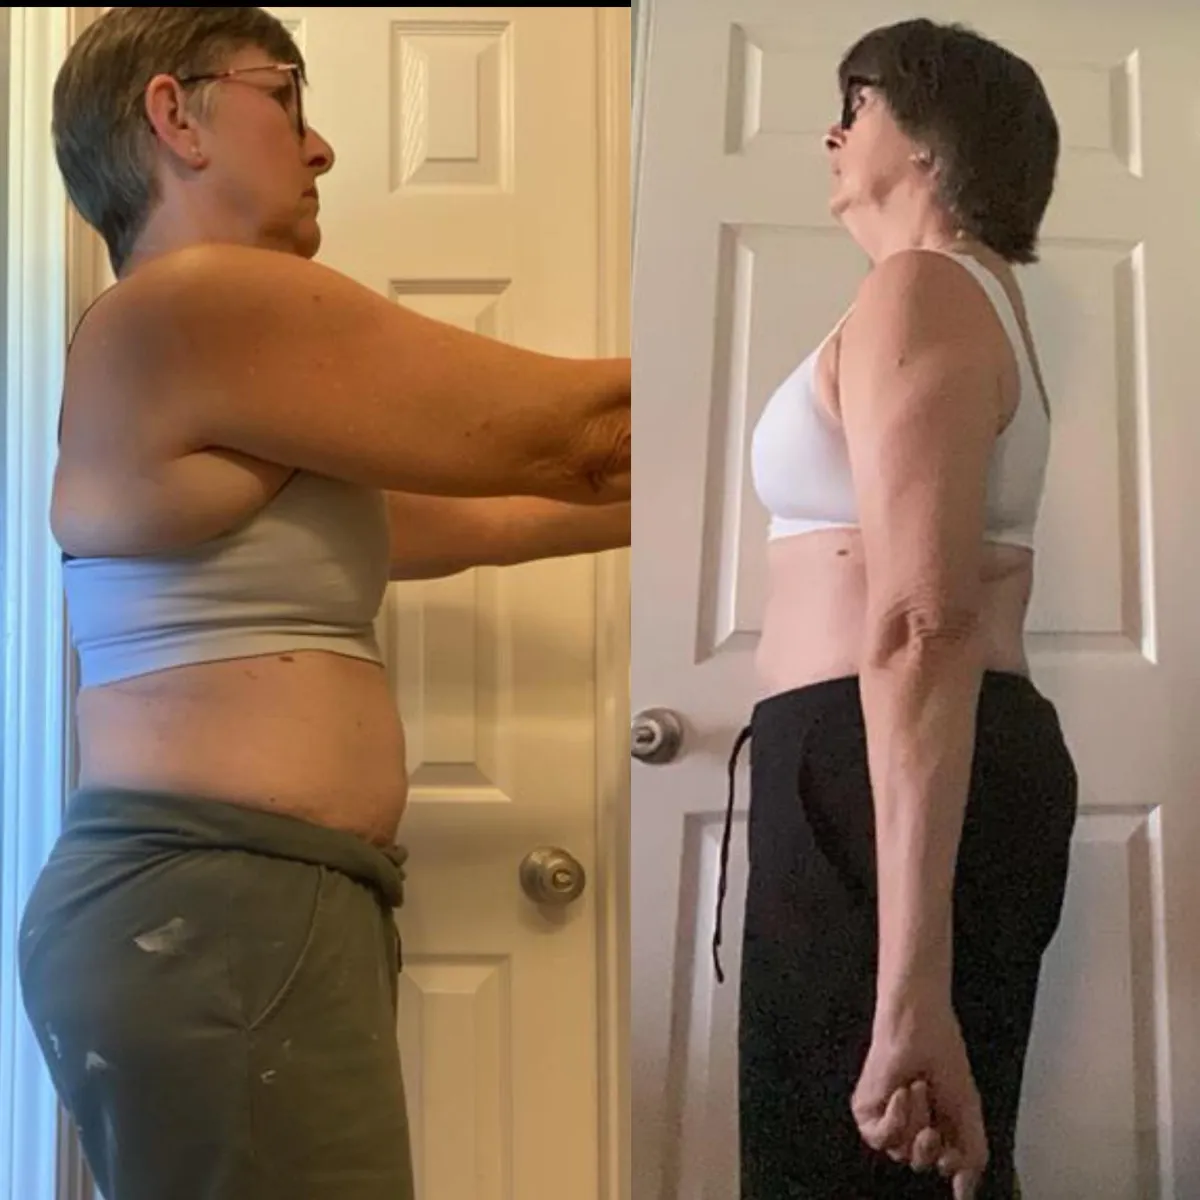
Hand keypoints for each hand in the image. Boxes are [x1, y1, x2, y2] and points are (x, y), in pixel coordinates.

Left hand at [851, 996, 988, 1198]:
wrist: (919, 1023)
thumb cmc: (942, 1054)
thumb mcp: (967, 1110)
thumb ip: (971, 1154)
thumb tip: (967, 1193)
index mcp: (937, 1129)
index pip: (943, 1167)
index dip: (951, 1163)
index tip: (954, 1148)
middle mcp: (911, 1128)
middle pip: (921, 1164)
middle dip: (932, 1141)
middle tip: (935, 1115)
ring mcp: (887, 1119)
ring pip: (901, 1153)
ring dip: (915, 1119)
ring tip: (918, 1088)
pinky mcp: (866, 1110)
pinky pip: (879, 1137)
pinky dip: (896, 1117)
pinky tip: (901, 1093)